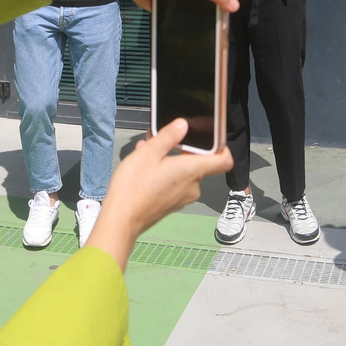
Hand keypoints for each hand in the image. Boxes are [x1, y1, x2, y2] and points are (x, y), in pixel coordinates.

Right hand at [84, 118, 234, 269]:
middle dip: (181, 150)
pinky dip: (164, 173)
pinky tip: (144, 168)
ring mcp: (183, 197)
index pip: (224, 160)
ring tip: (146, 153)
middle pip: (199, 163)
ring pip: (183, 172)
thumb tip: (183, 125)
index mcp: (192, 170)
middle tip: (160, 142)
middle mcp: (193, 186)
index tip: (208, 138)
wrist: (121, 220)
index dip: (221, 147)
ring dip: (169, 160)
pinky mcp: (172, 204)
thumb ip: (169, 136)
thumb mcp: (148, 153)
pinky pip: (174, 183)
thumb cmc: (134, 186)